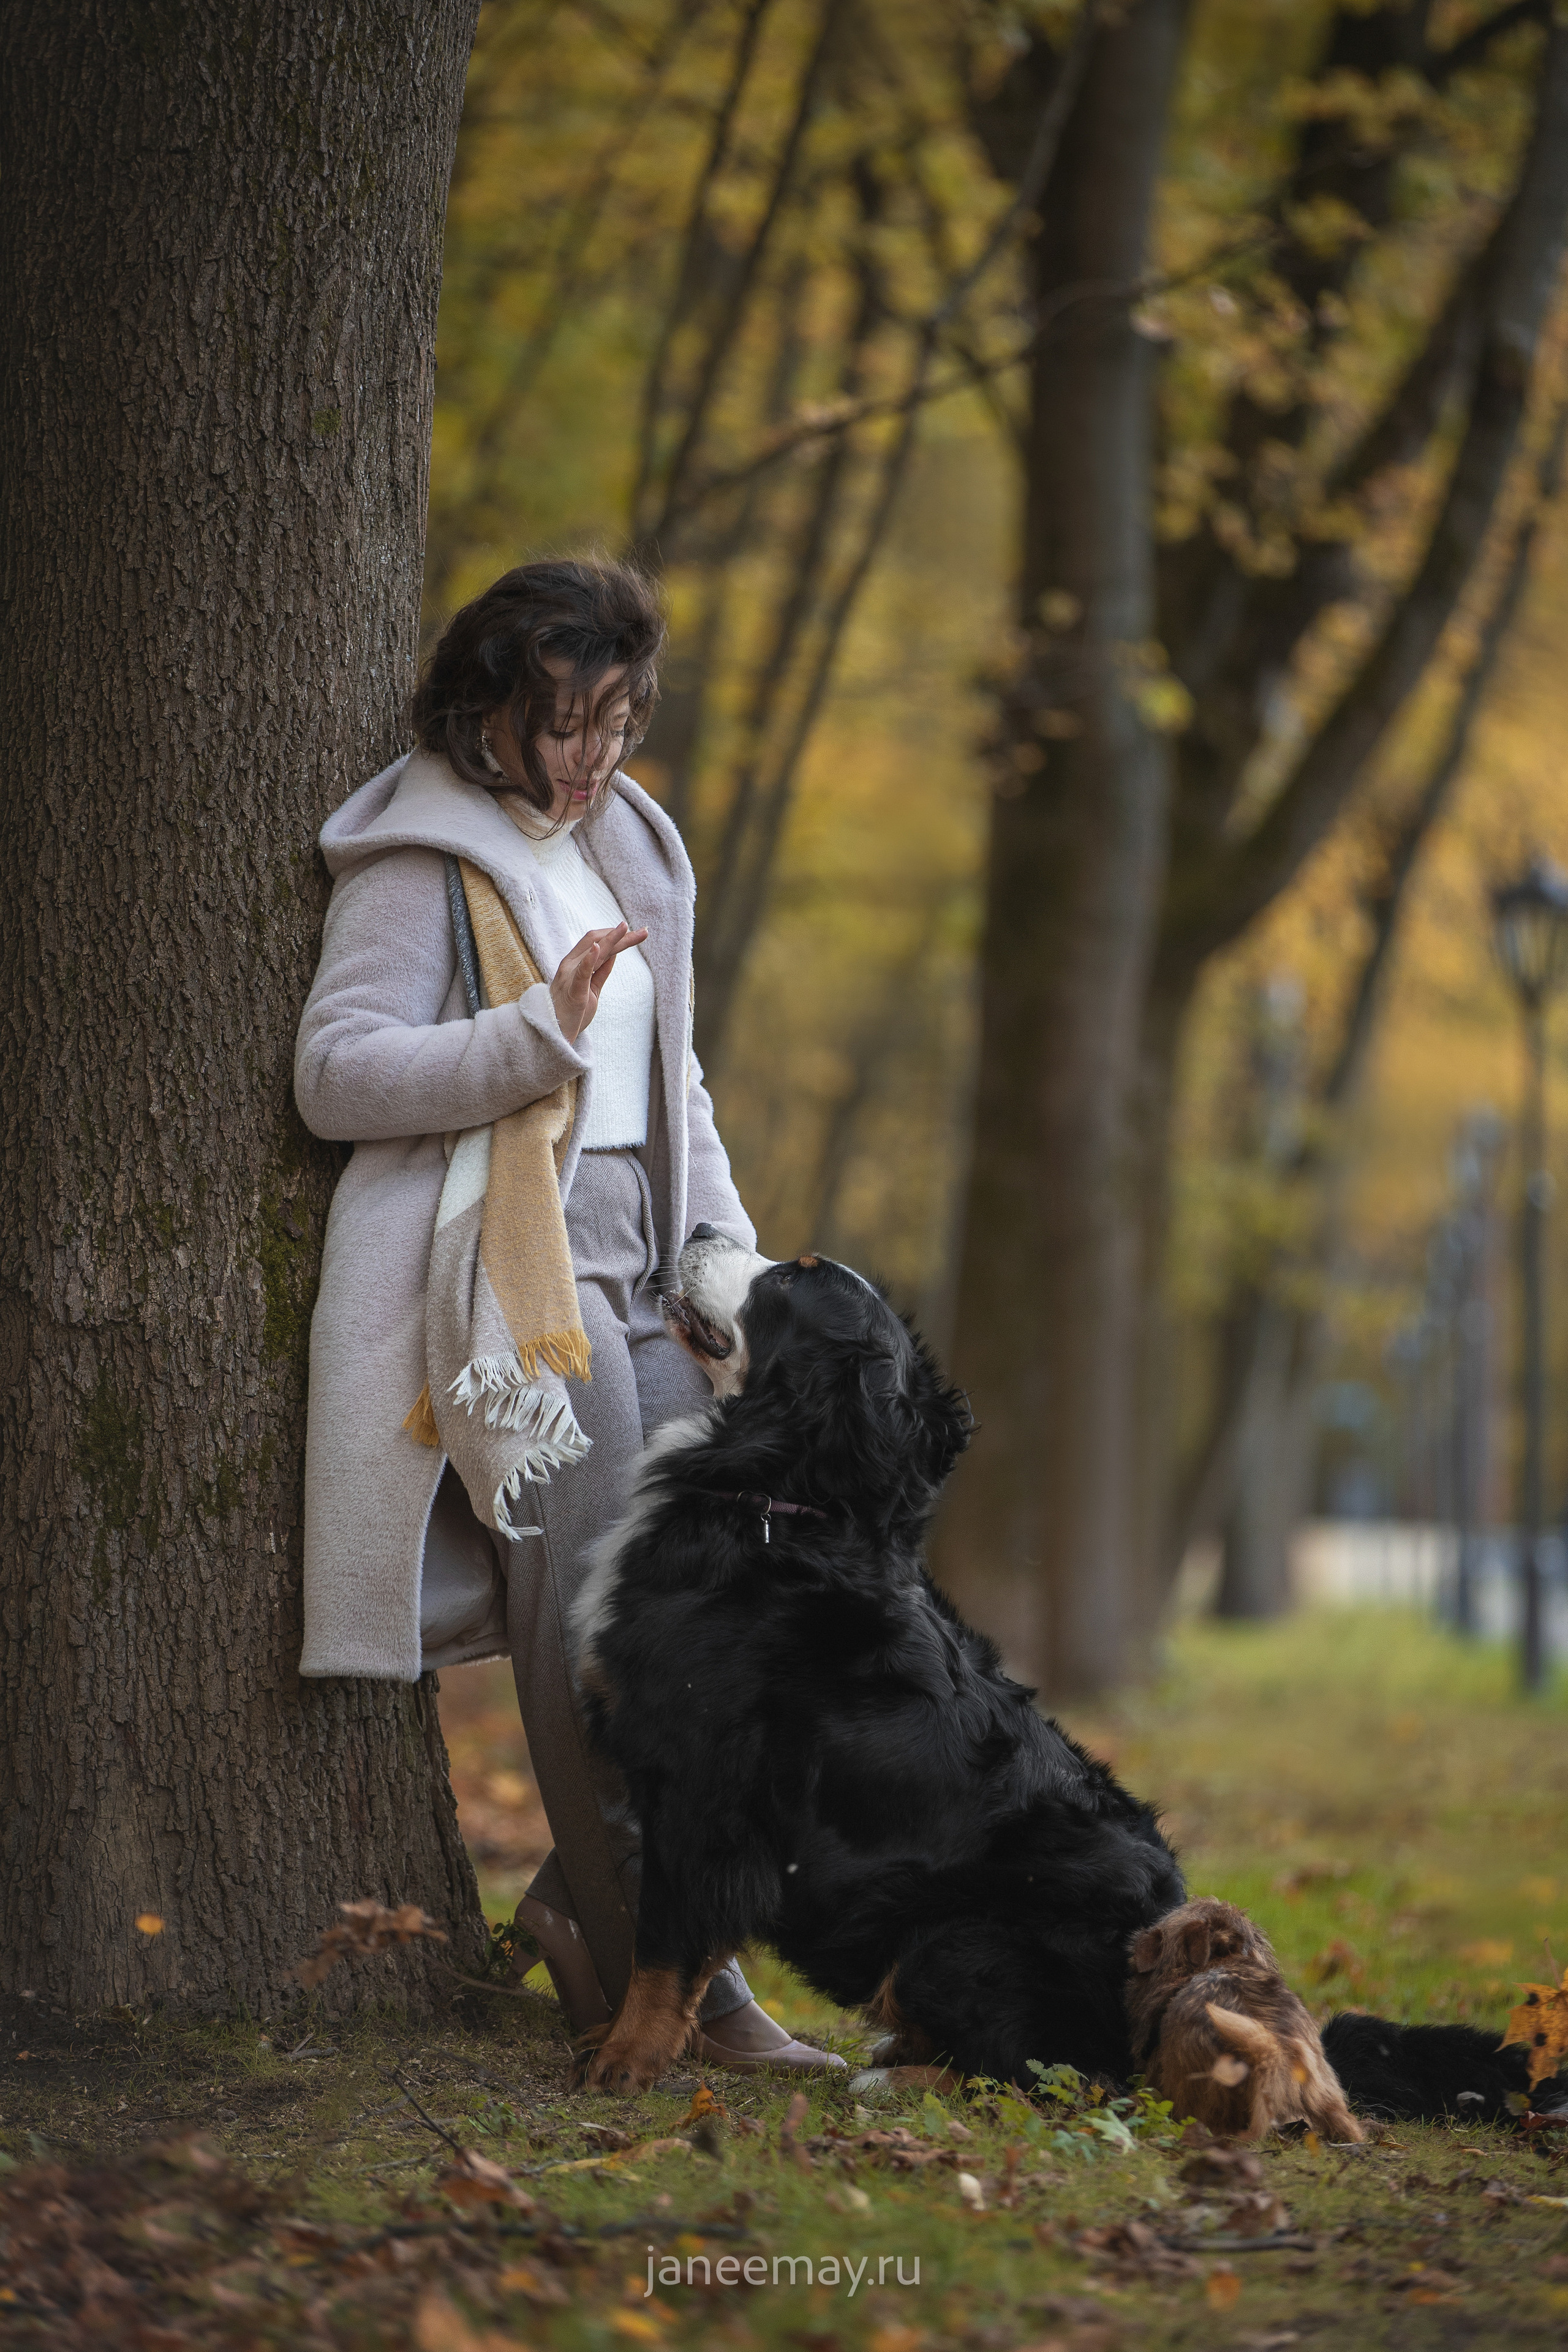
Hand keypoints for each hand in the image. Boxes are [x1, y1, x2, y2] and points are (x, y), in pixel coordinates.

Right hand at [550, 922, 647, 1043]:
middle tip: (644, 931)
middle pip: (597, 942)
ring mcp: (569, 977)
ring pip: (594, 953)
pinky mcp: (573, 992)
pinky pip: (581, 973)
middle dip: (621, 935)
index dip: (614, 935)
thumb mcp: (590, 988)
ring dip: (613, 940)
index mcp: (573, 964)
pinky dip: (590, 959)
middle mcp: (570, 965)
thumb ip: (601, 971)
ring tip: (627, 928)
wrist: (554, 1034)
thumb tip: (614, 954)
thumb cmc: (572, 1012)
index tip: (634, 932)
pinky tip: (598, 947)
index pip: (594, 941)